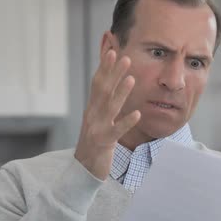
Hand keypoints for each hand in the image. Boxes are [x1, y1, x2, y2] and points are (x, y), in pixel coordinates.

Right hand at [74, 49, 139, 179]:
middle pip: (102, 90)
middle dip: (113, 72)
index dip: (104, 67)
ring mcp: (97, 128)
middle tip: (124, 56)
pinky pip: (116, 131)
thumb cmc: (95, 142)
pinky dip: (126, 122)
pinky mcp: (103, 142)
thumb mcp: (98, 120)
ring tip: (132, 78)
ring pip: (109, 107)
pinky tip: (137, 114)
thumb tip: (111, 85)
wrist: (83, 169)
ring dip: (121, 92)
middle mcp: (93, 115)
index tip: (112, 51)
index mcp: (92, 108)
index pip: (98, 83)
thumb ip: (104, 103)